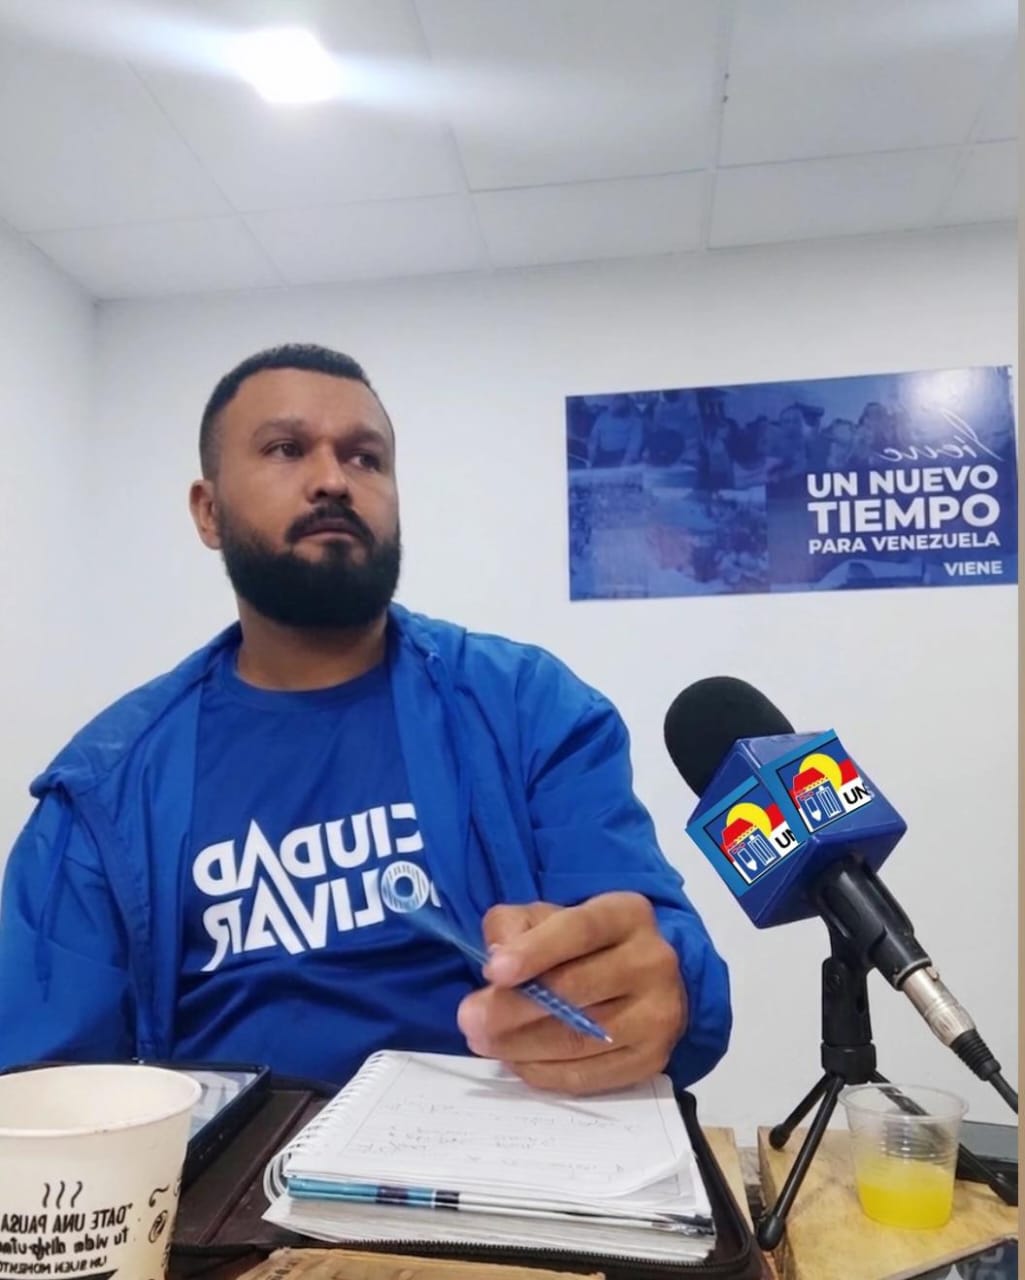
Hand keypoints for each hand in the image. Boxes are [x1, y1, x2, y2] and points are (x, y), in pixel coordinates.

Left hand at [456, 892, 686, 1094]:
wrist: (639, 982)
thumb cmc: (582, 945)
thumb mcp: (546, 918)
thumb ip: (515, 925)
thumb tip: (497, 955)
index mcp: (628, 914)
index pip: (581, 930)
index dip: (535, 951)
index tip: (492, 971)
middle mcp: (653, 961)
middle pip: (577, 989)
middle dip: (513, 1007)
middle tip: (469, 1018)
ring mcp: (658, 1014)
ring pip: (580, 1038)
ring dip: (521, 1045)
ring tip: (482, 1041)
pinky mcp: (653, 1059)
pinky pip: (589, 1074)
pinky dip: (544, 1071)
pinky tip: (515, 1060)